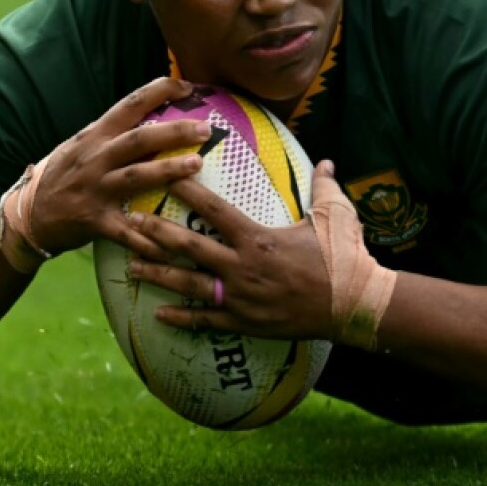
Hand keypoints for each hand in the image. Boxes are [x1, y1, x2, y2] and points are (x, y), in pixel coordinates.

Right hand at [27, 78, 211, 255]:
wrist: (29, 215)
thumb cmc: (64, 176)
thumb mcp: (80, 146)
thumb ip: (111, 134)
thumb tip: (153, 116)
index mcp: (94, 136)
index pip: (129, 104)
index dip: (159, 91)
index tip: (186, 86)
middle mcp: (95, 159)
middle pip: (139, 139)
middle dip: (174, 132)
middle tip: (205, 129)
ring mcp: (96, 189)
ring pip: (136, 177)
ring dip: (168, 170)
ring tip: (196, 165)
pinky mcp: (96, 221)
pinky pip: (128, 230)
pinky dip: (150, 237)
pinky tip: (173, 243)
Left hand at [125, 160, 345, 339]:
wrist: (355, 306)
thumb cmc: (345, 258)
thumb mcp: (336, 216)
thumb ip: (324, 187)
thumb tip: (328, 162)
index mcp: (258, 238)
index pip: (214, 210)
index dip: (189, 191)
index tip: (167, 175)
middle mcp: (242, 267)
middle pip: (189, 247)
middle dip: (157, 234)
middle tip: (132, 222)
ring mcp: (240, 297)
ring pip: (189, 285)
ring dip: (158, 274)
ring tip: (131, 267)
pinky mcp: (245, 323)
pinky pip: (206, 321)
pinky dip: (181, 318)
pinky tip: (158, 314)